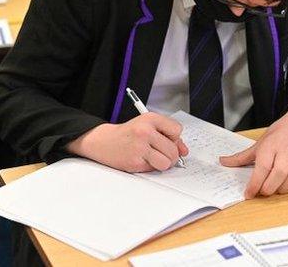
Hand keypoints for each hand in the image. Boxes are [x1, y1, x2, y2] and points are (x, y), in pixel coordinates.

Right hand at [68, 113, 189, 171]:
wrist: (103, 141)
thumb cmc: (128, 133)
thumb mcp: (148, 126)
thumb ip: (168, 136)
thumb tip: (184, 151)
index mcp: (150, 119)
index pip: (177, 130)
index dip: (174, 138)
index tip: (168, 139)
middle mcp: (145, 131)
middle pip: (173, 150)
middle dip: (171, 155)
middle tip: (161, 153)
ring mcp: (139, 147)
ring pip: (166, 162)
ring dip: (163, 163)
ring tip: (154, 158)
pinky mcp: (134, 162)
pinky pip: (154, 169)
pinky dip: (151, 167)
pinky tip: (142, 160)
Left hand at [220, 102, 287, 197]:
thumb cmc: (280, 133)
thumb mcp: (260, 142)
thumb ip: (242, 156)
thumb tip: (222, 162)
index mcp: (270, 146)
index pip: (262, 168)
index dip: (254, 184)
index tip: (248, 194)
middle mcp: (285, 152)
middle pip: (277, 175)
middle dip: (268, 188)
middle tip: (262, 191)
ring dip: (282, 189)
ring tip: (275, 188)